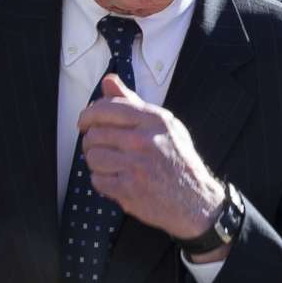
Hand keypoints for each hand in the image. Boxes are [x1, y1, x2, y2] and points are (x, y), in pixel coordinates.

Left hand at [77, 74, 224, 244]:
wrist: (197, 202)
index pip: (107, 108)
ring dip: (96, 163)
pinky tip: (117, 181)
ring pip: (93, 157)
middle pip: (95, 134)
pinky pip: (97, 180)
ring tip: (110, 165)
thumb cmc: (179, 161)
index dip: (89, 115)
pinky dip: (102, 182)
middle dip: (91, 142)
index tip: (85, 123)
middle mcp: (145, 140)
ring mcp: (136, 166)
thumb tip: (108, 81)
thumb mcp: (164, 126)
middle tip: (99, 148)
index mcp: (154, 120)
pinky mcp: (129, 190)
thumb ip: (133, 102)